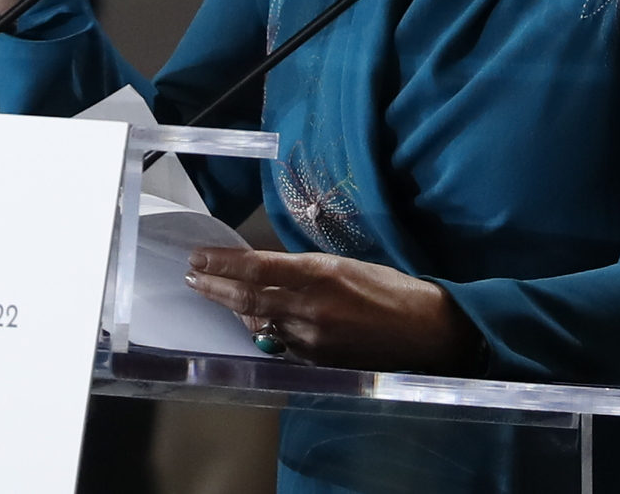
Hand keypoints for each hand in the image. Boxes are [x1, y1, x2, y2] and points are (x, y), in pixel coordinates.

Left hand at [185, 248, 479, 373]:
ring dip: (235, 310)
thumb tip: (263, 271)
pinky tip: (253, 321)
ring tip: (216, 294)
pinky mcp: (318, 362)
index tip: (198, 257)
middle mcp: (311, 308)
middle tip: (193, 277)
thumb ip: (302, 271)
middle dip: (214, 287)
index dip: (222, 263)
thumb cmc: (390, 289)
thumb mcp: (344, 265)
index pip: (256, 268)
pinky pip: (280, 345)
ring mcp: (313, 339)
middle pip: (248, 298)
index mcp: (320, 274)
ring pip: (259, 324)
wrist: (426, 331)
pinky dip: (263, 331)